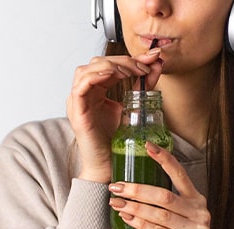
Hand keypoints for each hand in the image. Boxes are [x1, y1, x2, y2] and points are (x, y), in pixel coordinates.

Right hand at [66, 49, 162, 182]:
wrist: (109, 166)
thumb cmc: (116, 142)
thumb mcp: (134, 106)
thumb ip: (143, 86)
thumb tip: (157, 64)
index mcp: (96, 90)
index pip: (110, 64)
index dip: (131, 58)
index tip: (153, 57)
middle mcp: (85, 93)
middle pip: (98, 63)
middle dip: (124, 60)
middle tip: (144, 66)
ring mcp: (78, 102)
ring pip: (87, 70)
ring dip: (110, 66)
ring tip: (130, 71)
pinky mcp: (77, 112)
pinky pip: (80, 86)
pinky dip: (94, 76)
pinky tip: (110, 75)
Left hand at [108, 142, 212, 228]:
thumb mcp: (177, 215)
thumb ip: (163, 202)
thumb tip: (131, 186)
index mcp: (196, 199)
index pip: (180, 174)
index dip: (164, 159)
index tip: (148, 146)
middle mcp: (199, 212)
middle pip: (164, 196)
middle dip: (138, 189)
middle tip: (117, 186)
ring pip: (160, 214)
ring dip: (135, 207)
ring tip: (116, 202)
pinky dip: (140, 224)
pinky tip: (127, 218)